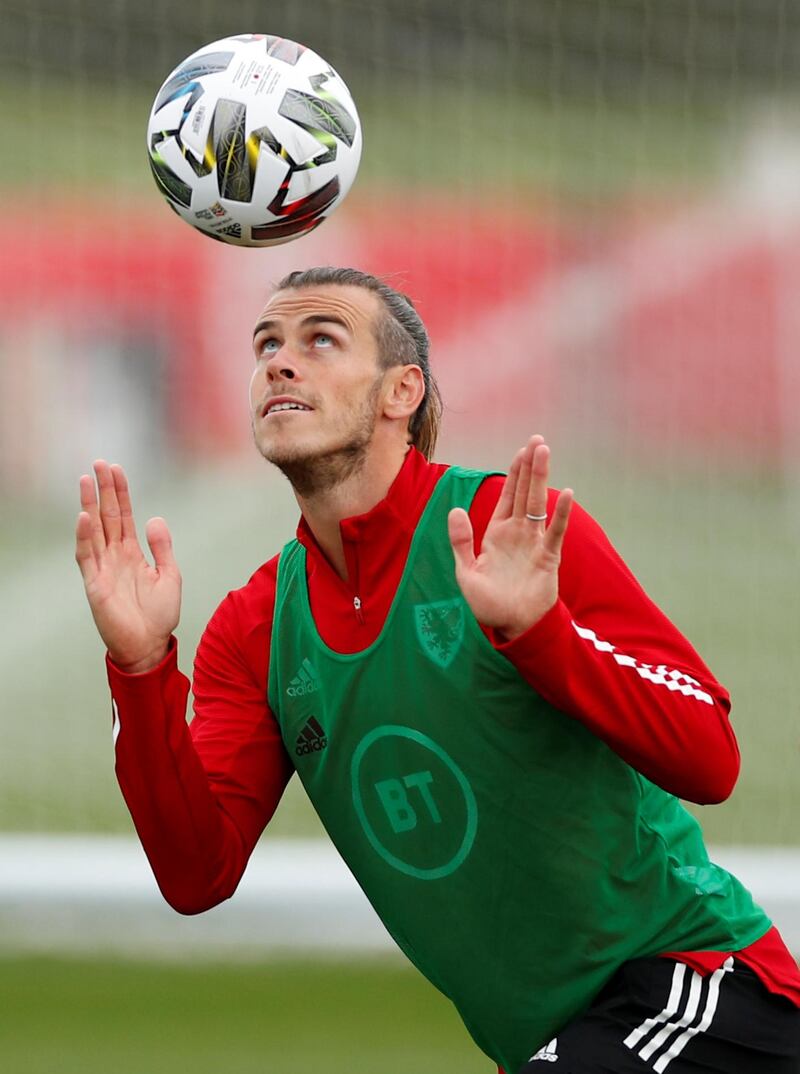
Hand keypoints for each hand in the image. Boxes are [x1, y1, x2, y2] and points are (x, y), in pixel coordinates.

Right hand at [75, 461, 180, 673]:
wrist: (150, 645)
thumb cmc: (159, 615)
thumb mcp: (169, 575)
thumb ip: (162, 547)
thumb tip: (155, 518)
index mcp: (133, 553)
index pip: (125, 516)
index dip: (121, 493)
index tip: (117, 469)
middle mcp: (115, 556)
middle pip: (107, 516)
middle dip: (103, 490)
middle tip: (99, 463)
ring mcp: (103, 568)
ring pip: (94, 530)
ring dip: (89, 505)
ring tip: (85, 480)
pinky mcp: (94, 584)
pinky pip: (87, 556)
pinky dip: (85, 537)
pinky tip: (84, 517)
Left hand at [448, 435, 572, 640]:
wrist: (511, 627)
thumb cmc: (488, 604)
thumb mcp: (466, 572)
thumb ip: (461, 541)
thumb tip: (455, 509)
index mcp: (497, 534)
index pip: (507, 497)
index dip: (514, 474)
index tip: (520, 451)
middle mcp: (518, 534)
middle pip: (524, 493)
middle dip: (530, 467)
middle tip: (537, 441)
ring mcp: (534, 543)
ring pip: (538, 504)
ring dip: (541, 479)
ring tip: (545, 453)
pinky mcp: (548, 557)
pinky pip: (555, 532)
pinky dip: (560, 513)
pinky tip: (566, 494)